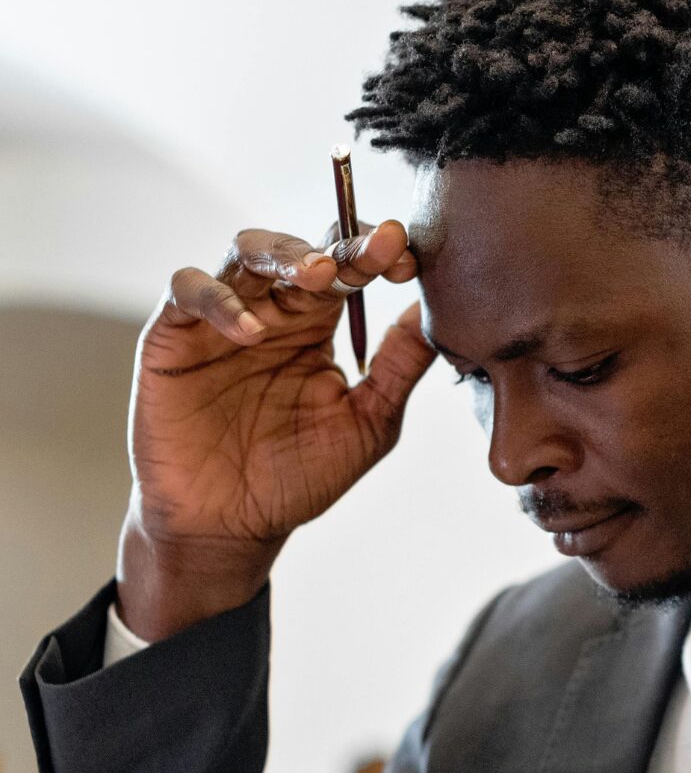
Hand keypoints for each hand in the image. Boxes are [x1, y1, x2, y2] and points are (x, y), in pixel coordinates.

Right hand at [117, 220, 435, 639]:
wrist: (231, 526)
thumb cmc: (299, 476)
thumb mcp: (368, 422)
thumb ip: (400, 367)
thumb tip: (436, 312)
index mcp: (318, 326)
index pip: (348, 267)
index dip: (376, 254)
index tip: (407, 257)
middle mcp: (271, 312)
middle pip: (303, 250)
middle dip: (340, 246)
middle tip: (373, 252)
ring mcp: (221, 319)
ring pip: (245, 252)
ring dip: (283, 252)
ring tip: (318, 275)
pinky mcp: (172, 336)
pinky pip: (187, 291)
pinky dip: (219, 300)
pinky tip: (253, 332)